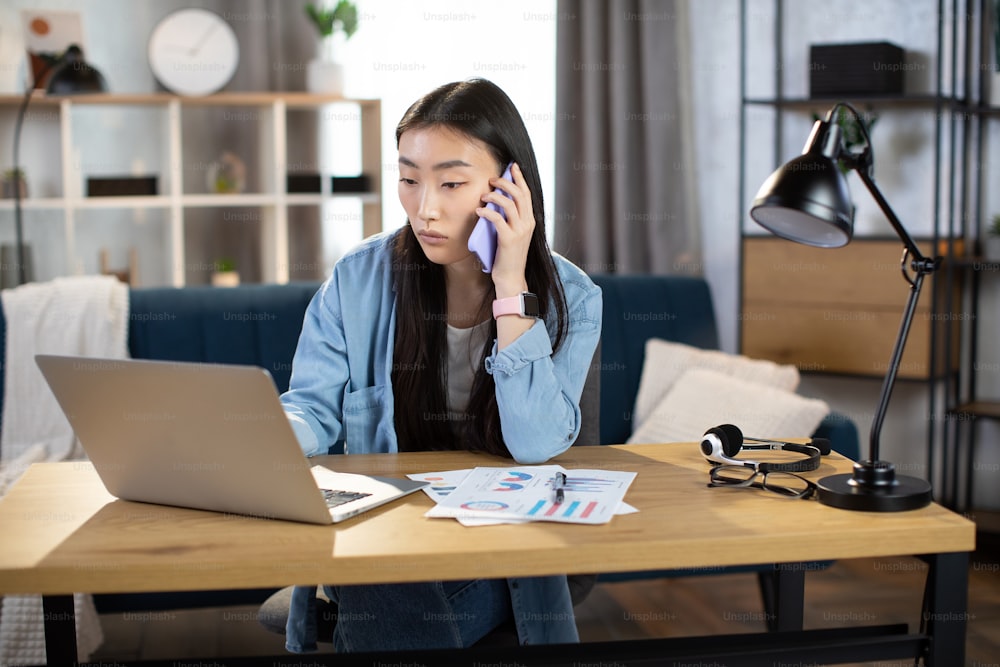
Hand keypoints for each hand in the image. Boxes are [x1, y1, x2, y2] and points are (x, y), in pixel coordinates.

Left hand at [476, 162, 533, 296]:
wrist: (510, 277)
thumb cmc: (507, 255)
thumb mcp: (512, 234)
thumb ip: (509, 219)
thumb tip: (496, 202)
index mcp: (530, 220)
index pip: (527, 194)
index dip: (520, 178)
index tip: (512, 167)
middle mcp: (527, 223)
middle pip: (519, 194)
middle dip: (506, 182)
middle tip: (492, 180)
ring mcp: (519, 231)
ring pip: (509, 204)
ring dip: (495, 196)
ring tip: (484, 195)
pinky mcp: (509, 239)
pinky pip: (497, 219)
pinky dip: (487, 212)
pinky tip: (479, 210)